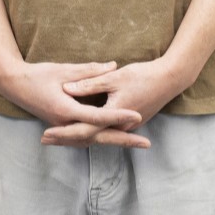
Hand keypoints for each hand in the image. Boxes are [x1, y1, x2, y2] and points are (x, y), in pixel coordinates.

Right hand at [0, 60, 144, 139]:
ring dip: (114, 141)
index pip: (98, 116)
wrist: (14, 85)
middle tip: (146, 144)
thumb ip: (90, 70)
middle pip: (100, 136)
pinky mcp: (62, 128)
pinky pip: (84, 138)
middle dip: (125, 141)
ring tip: (136, 143)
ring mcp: (63, 128)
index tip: (138, 115)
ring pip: (93, 140)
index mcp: (66, 110)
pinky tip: (113, 138)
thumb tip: (113, 65)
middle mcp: (66, 124)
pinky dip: (100, 138)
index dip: (119, 116)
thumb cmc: (37, 75)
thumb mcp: (64, 69)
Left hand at [40, 59, 190, 149]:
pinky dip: (89, 132)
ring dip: (76, 136)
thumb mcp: (114, 77)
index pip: (83, 130)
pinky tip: (78, 129)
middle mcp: (119, 126)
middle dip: (65, 138)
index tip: (46, 133)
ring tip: (55, 136)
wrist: (170, 79)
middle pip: (87, 137)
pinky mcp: (128, 123)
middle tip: (44, 139)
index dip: (63, 132)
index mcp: (113, 116)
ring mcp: (125, 127)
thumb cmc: (143, 76)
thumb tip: (67, 88)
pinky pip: (104, 131)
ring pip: (96, 136)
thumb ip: (89, 83)